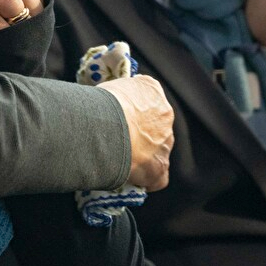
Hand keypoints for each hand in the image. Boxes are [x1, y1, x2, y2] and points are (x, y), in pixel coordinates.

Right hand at [101, 75, 172, 191]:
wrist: (105, 128)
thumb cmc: (100, 104)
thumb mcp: (110, 86)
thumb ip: (119, 94)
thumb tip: (111, 104)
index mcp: (152, 91)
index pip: (147, 99)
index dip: (131, 111)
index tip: (117, 117)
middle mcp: (165, 116)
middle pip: (154, 126)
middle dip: (139, 133)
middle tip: (116, 139)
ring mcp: (165, 143)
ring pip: (157, 150)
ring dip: (142, 155)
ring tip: (118, 158)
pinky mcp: (160, 167)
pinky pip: (157, 176)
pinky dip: (145, 179)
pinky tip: (129, 177)